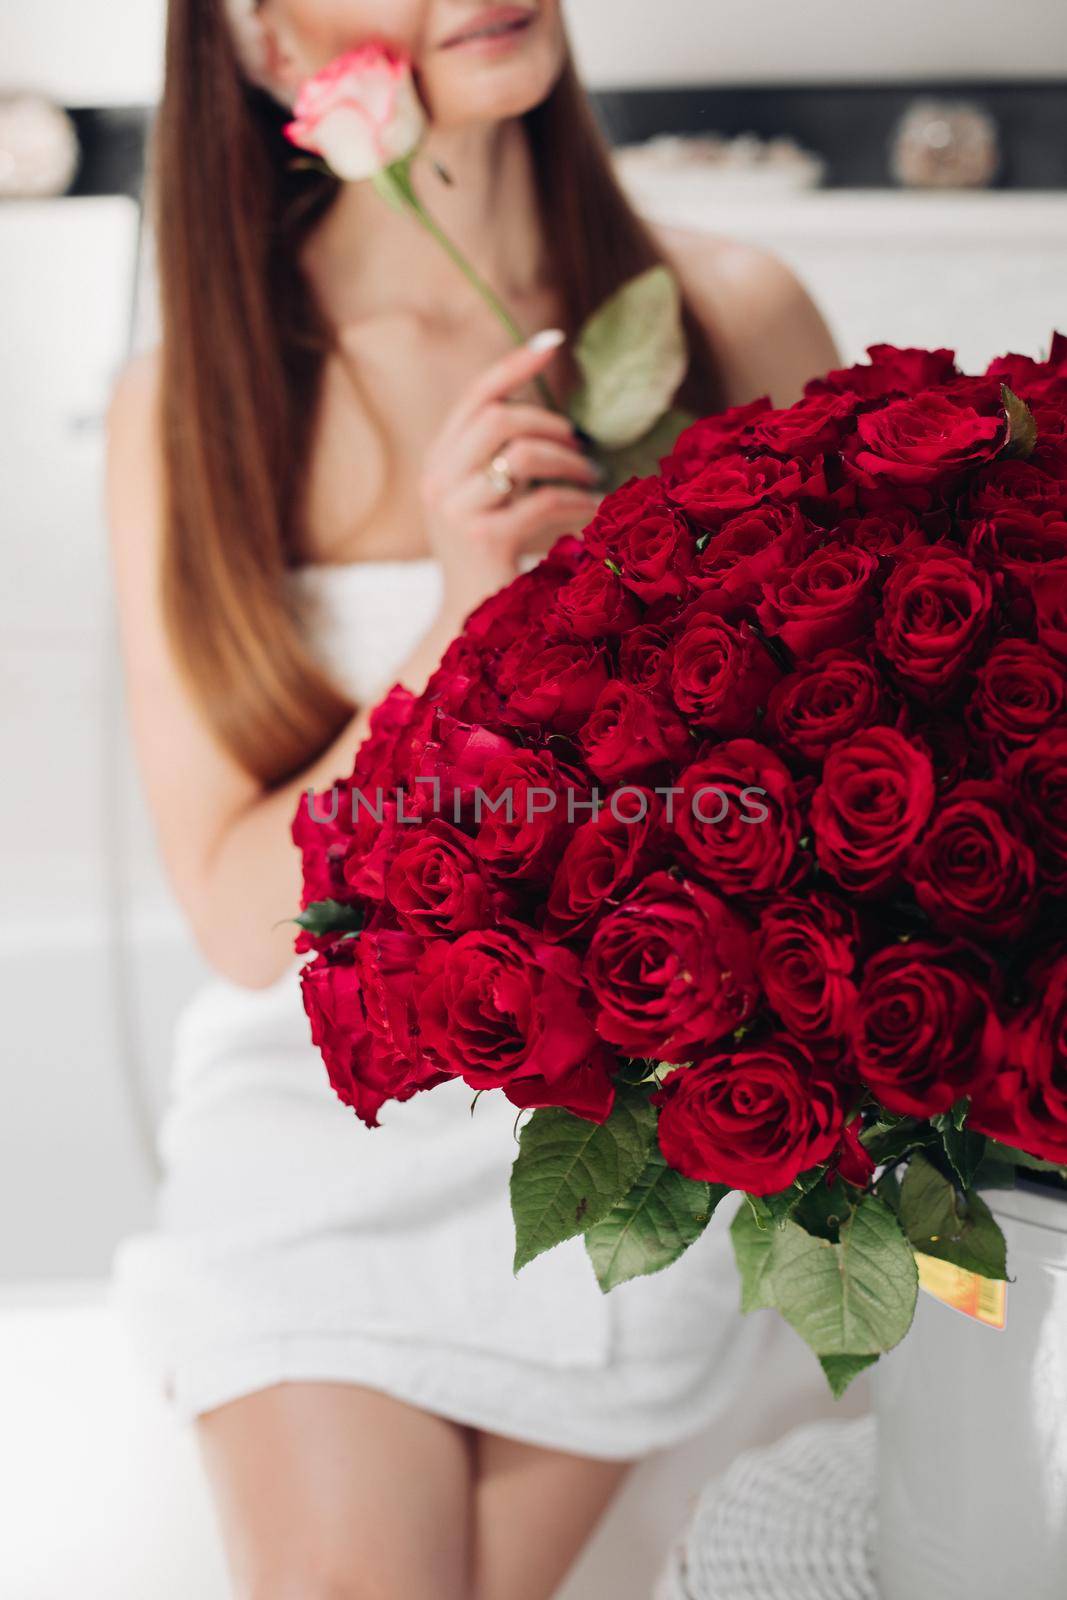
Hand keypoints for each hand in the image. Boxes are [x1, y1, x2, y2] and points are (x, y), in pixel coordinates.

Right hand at [420, 332, 602, 628]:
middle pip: (499, 416)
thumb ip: (501, 462)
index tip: (553, 342)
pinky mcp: (484, 538)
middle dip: (551, 423)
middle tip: (581, 445)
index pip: (476, 396)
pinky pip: (542, 500)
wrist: (468, 627)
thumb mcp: (487, 503)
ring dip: (569, 462)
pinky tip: (594, 512)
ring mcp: (456, 510)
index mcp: (438, 463)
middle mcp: (438, 481)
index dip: (514, 364)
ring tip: (593, 479)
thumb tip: (556, 424)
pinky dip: (578, 502)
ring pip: (521, 453)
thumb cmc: (491, 563)